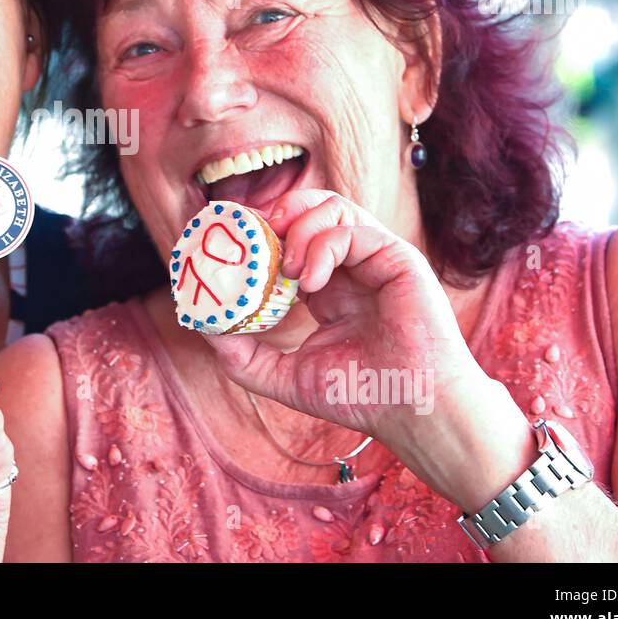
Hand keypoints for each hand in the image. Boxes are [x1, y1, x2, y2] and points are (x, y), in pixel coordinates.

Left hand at [202, 189, 491, 449]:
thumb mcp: (287, 377)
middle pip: (310, 210)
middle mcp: (352, 267)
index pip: (291, 240)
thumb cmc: (362, 395)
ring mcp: (375, 259)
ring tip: (285, 270)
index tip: (229, 249)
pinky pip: (352, 228)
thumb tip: (205, 329)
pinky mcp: (397, 257)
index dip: (260, 236)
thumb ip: (245, 357)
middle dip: (275, 216)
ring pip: (331, 207)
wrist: (412, 411)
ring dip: (298, 228)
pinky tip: (309, 282)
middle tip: (252, 242)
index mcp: (329, 288)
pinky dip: (322, 244)